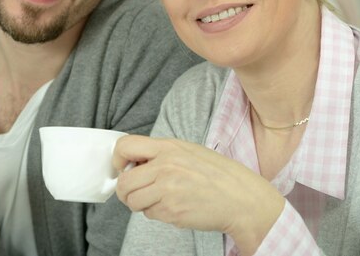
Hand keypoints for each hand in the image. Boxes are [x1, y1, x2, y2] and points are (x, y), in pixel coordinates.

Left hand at [113, 135, 283, 254]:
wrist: (242, 199)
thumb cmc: (218, 175)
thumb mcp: (188, 151)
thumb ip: (161, 154)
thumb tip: (132, 162)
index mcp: (168, 147)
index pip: (125, 146)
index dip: (118, 159)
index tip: (123, 168)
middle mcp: (165, 166)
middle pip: (124, 182)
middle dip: (126, 190)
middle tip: (136, 191)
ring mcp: (167, 190)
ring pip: (132, 201)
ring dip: (140, 203)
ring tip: (158, 199)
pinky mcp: (172, 211)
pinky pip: (149, 214)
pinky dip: (156, 213)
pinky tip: (173, 206)